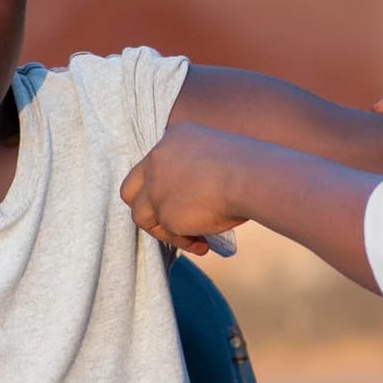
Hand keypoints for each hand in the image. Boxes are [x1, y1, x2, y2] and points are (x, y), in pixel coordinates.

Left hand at [121, 121, 253, 256]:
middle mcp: (157, 159)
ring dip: (166, 231)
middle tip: (166, 223)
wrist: (252, 176)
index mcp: (173, 137)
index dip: (163, 187)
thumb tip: (193, 204)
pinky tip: (204, 245)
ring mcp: (156, 187)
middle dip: (145, 209)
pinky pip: (168, 234)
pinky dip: (184, 242)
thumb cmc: (250, 168)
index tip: (185, 199)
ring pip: (143, 217)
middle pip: (130, 189)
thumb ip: (196, 173)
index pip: (154, 165)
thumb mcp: (218, 157)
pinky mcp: (164, 213)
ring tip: (195, 239)